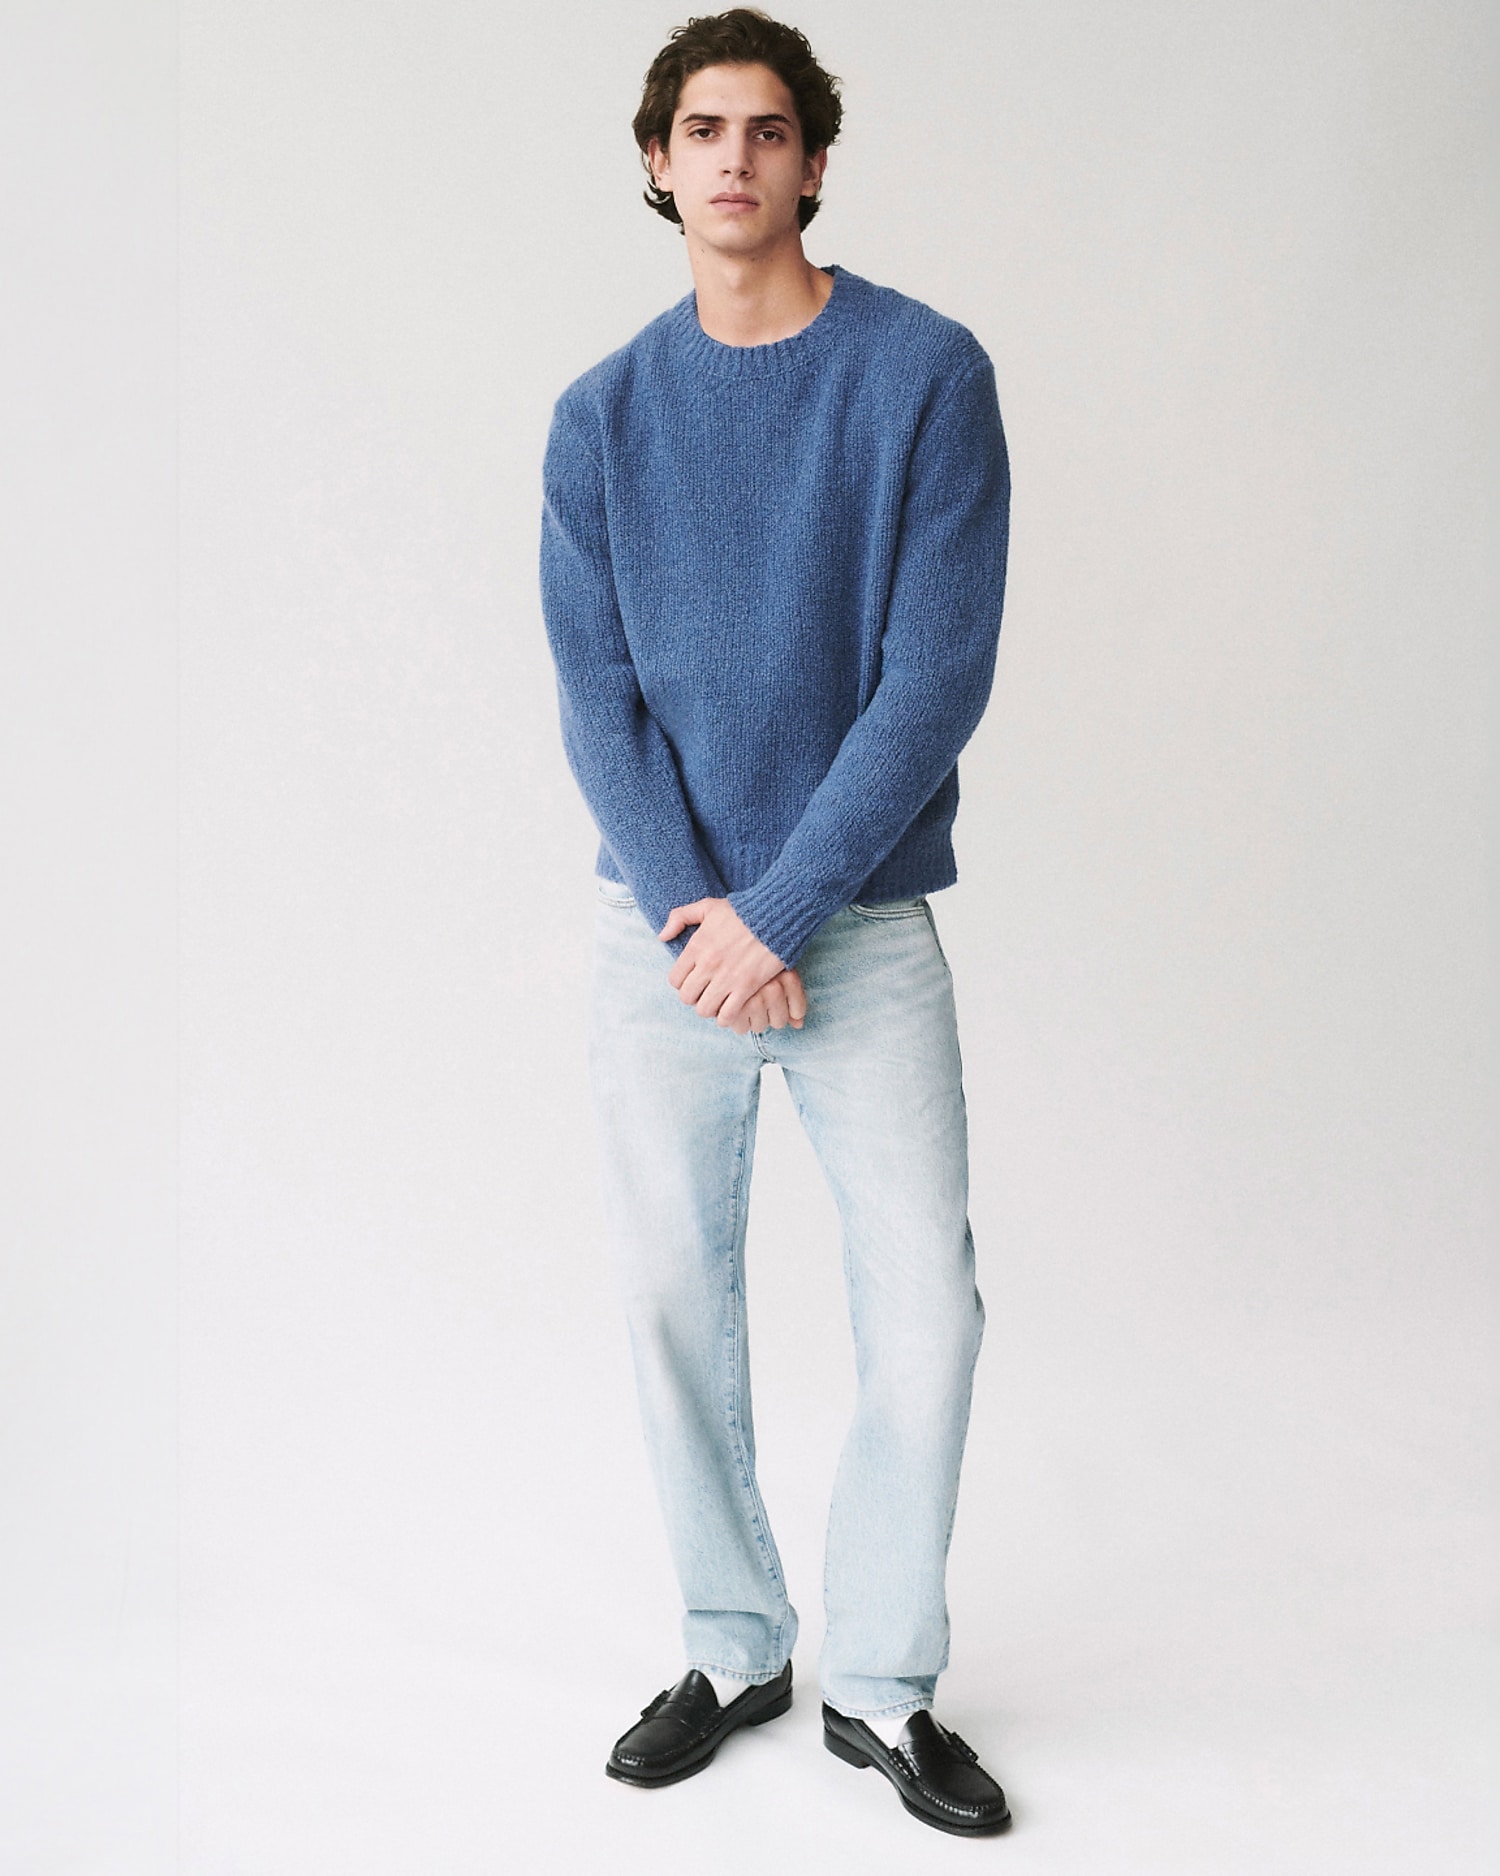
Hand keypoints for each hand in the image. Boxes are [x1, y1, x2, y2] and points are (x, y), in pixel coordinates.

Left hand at [659, 898, 803, 1033]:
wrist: (775, 917)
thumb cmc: (742, 911)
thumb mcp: (707, 906)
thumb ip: (680, 917)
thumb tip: (662, 936)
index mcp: (696, 946)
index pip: (675, 980)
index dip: (682, 984)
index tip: (693, 981)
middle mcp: (707, 964)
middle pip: (687, 997)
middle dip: (694, 998)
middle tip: (705, 994)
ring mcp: (726, 978)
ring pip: (705, 1009)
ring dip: (710, 1009)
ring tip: (718, 1003)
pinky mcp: (746, 987)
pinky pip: (727, 1014)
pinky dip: (727, 1017)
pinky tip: (732, 1010)